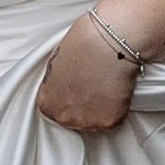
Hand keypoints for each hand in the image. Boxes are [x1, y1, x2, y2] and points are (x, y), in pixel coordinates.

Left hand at [35, 14, 136, 135]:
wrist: (106, 42)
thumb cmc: (83, 43)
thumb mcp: (56, 63)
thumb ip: (57, 83)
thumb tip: (66, 84)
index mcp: (46, 102)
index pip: (55, 110)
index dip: (69, 97)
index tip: (78, 87)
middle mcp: (64, 116)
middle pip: (74, 118)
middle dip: (84, 104)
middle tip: (93, 82)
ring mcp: (87, 121)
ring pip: (95, 120)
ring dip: (101, 106)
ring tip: (104, 82)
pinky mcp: (109, 121)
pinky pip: (115, 118)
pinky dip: (118, 106)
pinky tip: (115, 86)